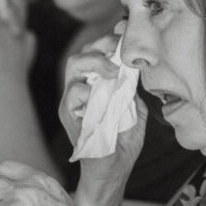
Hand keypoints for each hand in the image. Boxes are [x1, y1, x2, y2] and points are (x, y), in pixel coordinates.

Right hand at [59, 35, 147, 191]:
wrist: (114, 170)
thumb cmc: (123, 141)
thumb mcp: (135, 107)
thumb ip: (132, 86)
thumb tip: (136, 64)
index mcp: (95, 84)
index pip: (95, 52)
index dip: (108, 40)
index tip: (126, 35)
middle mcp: (80, 88)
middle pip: (82, 52)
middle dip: (102, 45)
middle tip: (120, 50)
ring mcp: (72, 101)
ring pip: (74, 65)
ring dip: (96, 62)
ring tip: (114, 70)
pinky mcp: (69, 116)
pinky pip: (72, 93)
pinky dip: (89, 89)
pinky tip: (106, 94)